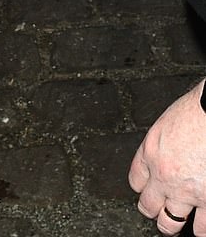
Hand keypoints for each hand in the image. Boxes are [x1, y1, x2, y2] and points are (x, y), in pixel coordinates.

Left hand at [129, 81, 205, 234]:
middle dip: (151, 208)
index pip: (136, 180)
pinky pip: (202, 227)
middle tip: (155, 209)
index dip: (141, 186)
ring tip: (174, 223)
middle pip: (147, 205)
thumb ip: (163, 142)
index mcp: (151, 152)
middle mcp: (163, 176)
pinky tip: (200, 226)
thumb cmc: (195, 111)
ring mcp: (185, 192)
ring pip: (170, 222)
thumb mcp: (167, 122)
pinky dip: (201, 228)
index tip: (145, 188)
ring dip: (171, 223)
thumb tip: (167, 148)